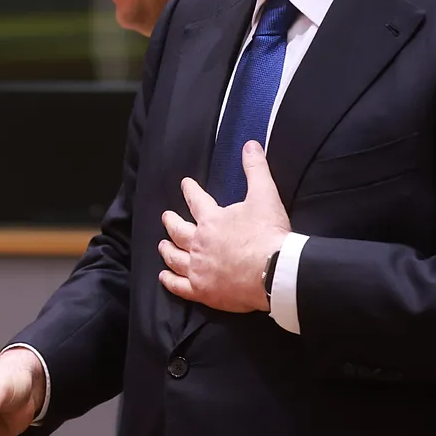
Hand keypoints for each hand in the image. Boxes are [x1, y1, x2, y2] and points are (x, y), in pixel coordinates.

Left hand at [158, 140, 290, 312]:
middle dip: (171, 221)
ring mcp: (199, 268)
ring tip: (162, 245)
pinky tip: (164, 277)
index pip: (196, 200)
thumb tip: (250, 144)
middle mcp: (199, 243)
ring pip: (175, 258)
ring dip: (167, 250)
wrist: (273, 271)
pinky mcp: (203, 290)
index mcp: (212, 220)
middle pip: (178, 230)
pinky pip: (179, 286)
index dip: (190, 190)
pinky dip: (170, 281)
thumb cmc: (268, 234)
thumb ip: (255, 169)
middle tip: (166, 216)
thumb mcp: (265, 195)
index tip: (185, 184)